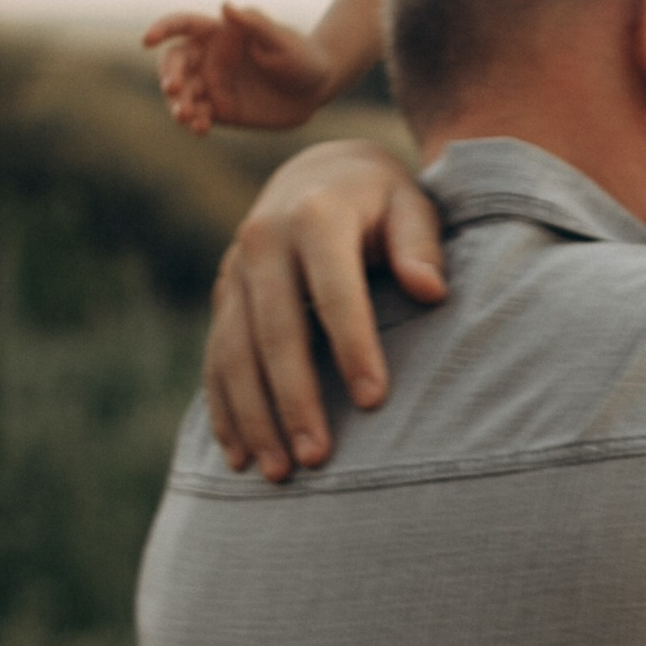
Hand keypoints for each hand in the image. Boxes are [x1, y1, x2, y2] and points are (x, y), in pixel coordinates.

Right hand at [144, 2, 334, 138]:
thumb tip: (226, 6)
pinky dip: (195, 122)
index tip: (148, 40)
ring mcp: (212, 85)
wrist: (316, 89)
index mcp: (218, 34)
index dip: (162, 29)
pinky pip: (199, 116)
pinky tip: (199, 128)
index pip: (182, 26)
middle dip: (169, 75)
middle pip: (174, 63)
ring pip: (182, 93)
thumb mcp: (282, 40)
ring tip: (185, 115)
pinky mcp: (220, 110)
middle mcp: (209, 58)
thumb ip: (255, 24)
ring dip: (178, 103)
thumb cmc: (301, 56)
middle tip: (174, 89)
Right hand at [206, 140, 448, 478]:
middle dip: (293, 399)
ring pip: (234, 352)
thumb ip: (421, 246)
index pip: (334, 292)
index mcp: (314, 218)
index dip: (354, 347)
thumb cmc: (382, 201)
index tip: (375, 401)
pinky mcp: (223, 297)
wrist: (319, 173)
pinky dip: (224, 408)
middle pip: (274, 332)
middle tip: (316, 459)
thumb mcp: (411, 205)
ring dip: (253, 416)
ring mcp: (234, 272)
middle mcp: (262, 242)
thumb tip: (430, 290)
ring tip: (278, 472)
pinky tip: (240, 455)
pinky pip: (214, 358)